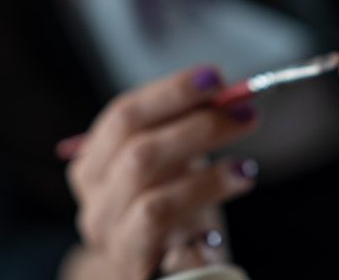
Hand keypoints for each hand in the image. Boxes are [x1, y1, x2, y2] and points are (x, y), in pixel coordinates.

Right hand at [64, 65, 260, 279]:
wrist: (155, 271)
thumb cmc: (168, 203)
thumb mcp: (169, 161)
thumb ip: (184, 126)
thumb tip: (225, 94)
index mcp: (92, 166)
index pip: (123, 117)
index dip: (170, 94)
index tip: (214, 78)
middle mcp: (95, 205)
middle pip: (138, 155)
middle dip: (197, 128)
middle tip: (245, 114)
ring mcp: (115, 244)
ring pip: (154, 205)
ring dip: (208, 180)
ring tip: (246, 168)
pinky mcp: (141, 273)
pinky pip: (174, 253)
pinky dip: (205, 231)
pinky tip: (230, 206)